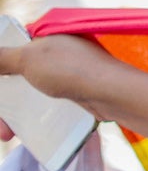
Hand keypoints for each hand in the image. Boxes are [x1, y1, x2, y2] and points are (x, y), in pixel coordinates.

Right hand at [0, 35, 119, 136]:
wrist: (113, 94)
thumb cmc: (71, 70)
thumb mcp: (28, 58)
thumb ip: (2, 57)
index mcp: (47, 37)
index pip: (13, 48)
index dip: (1, 68)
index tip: (0, 86)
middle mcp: (58, 53)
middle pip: (19, 75)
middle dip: (4, 100)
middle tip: (0, 122)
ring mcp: (68, 73)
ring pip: (32, 92)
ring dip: (16, 113)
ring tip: (6, 133)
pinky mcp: (77, 92)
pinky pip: (49, 103)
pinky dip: (36, 116)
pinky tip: (25, 131)